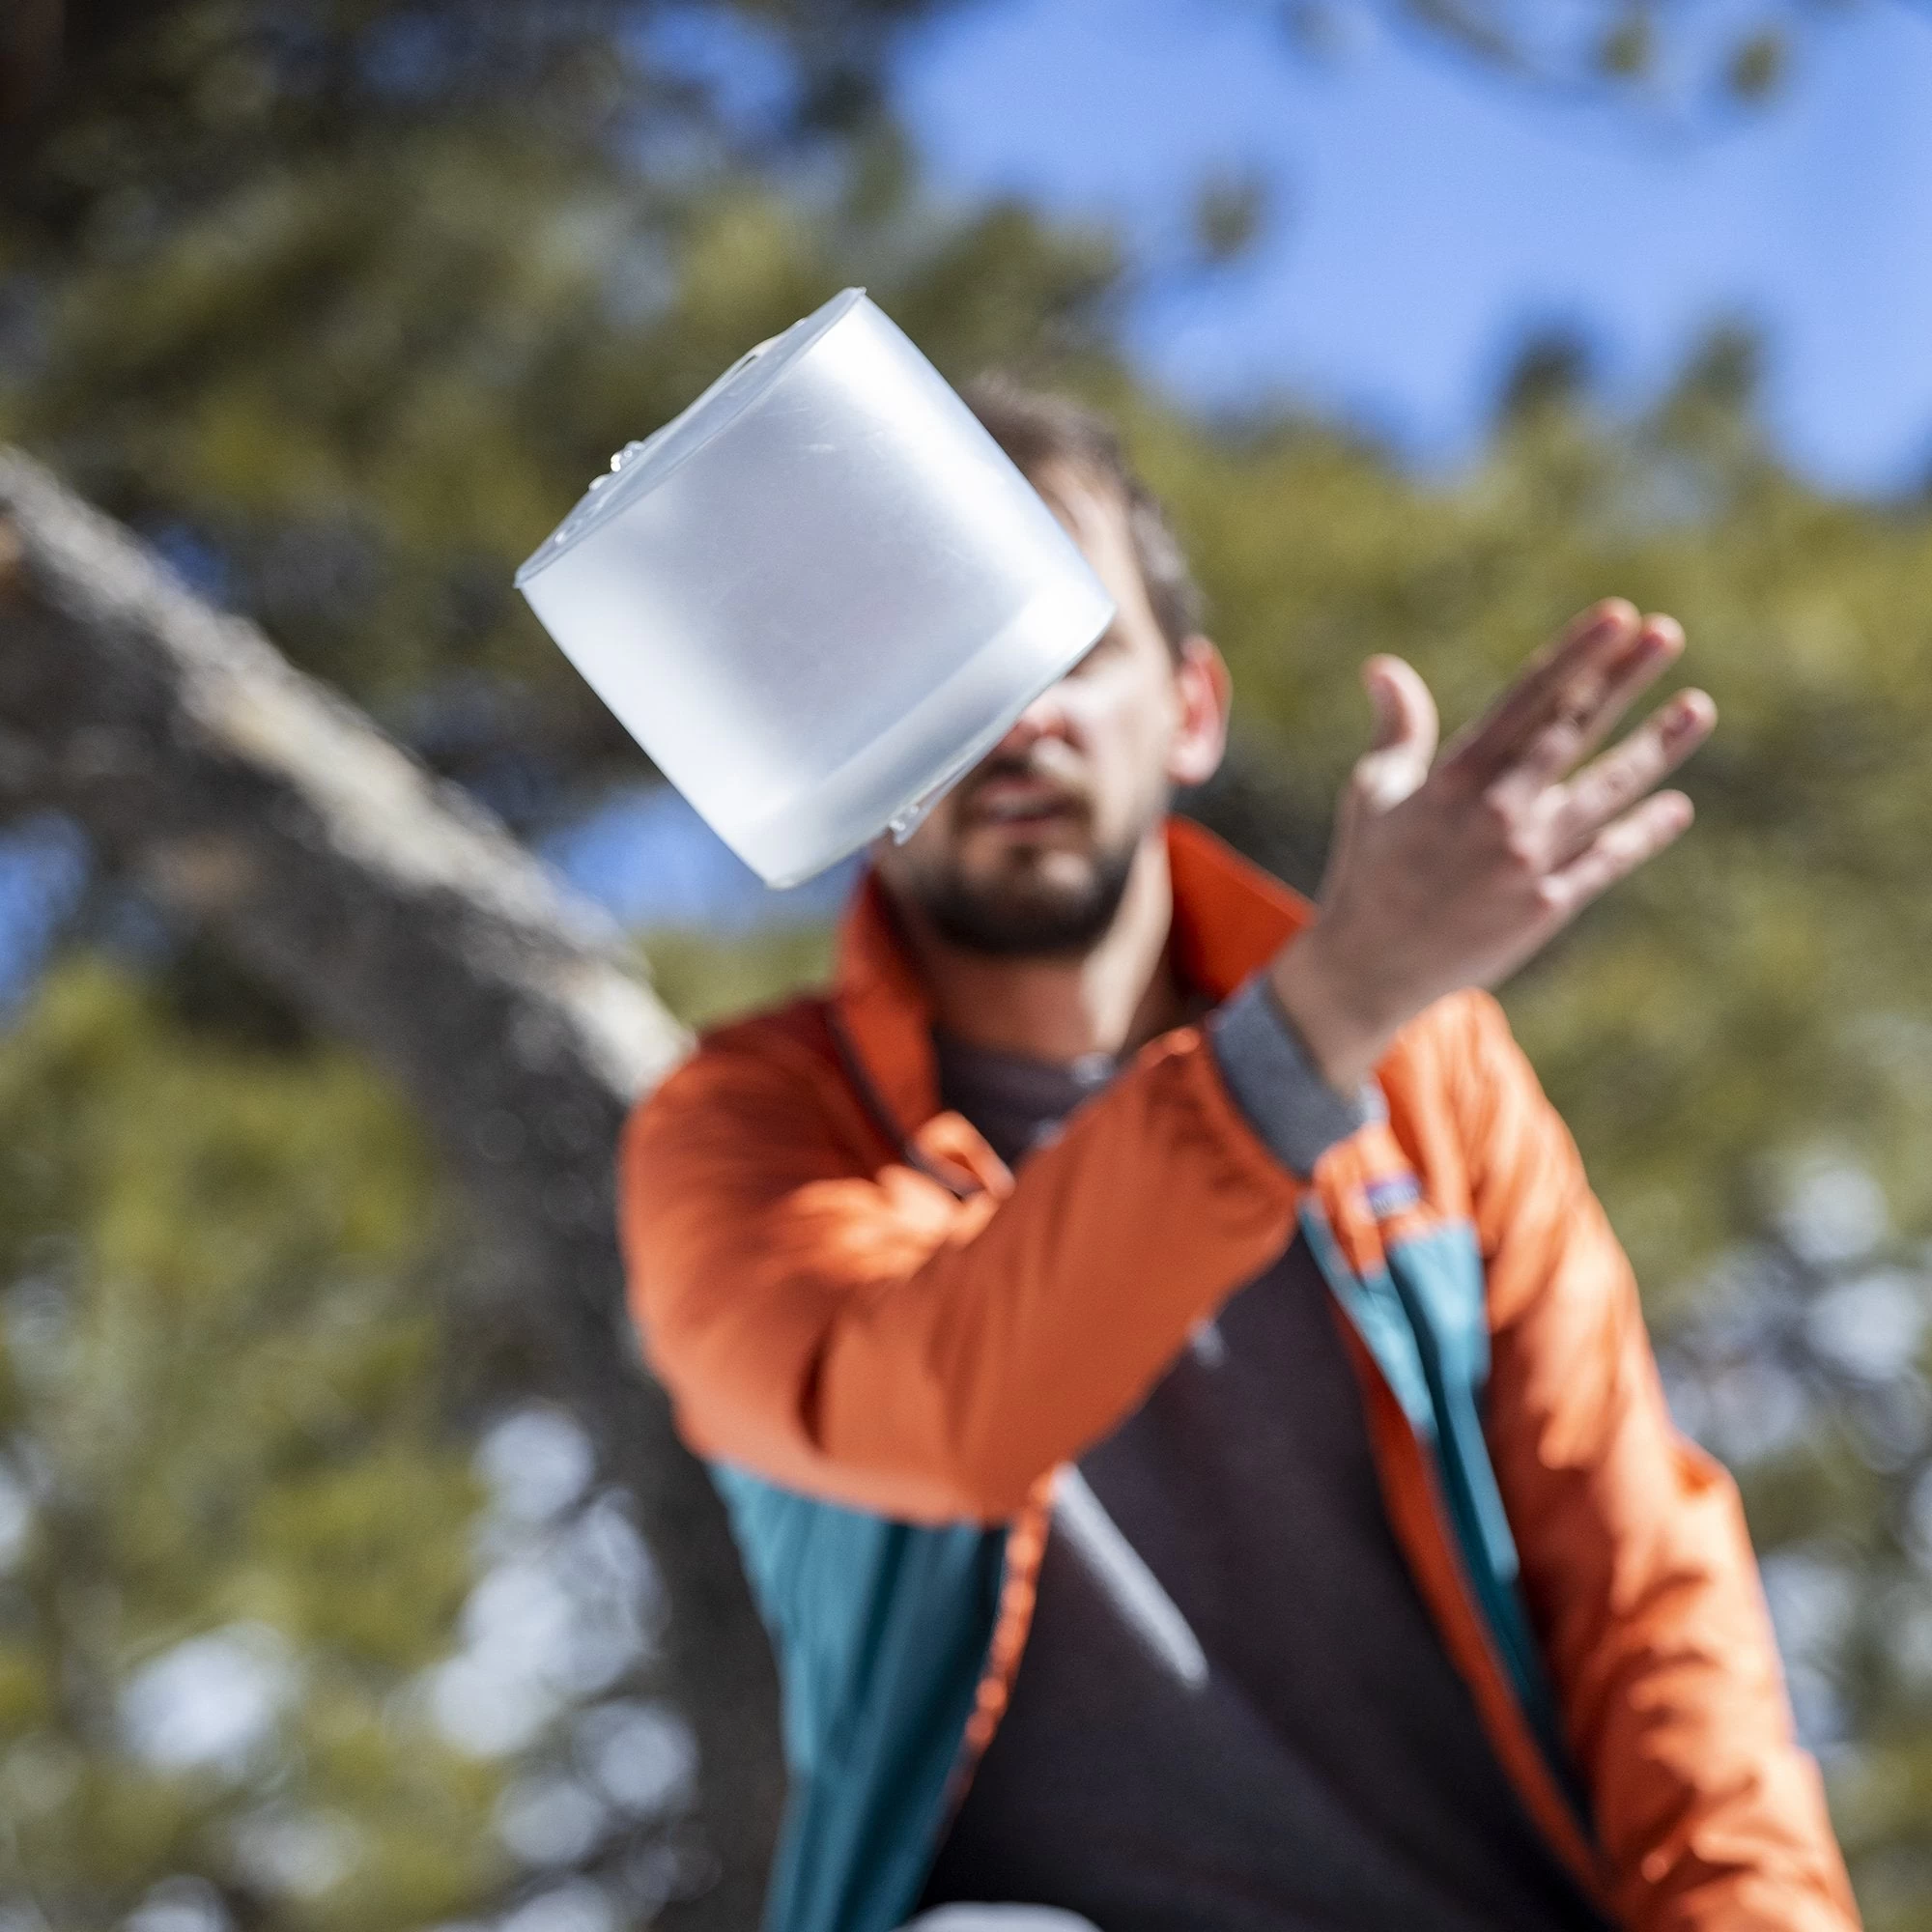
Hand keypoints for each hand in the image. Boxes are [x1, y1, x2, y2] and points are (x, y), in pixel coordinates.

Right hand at [1269, 598, 1714, 1091]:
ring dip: (1654, 749)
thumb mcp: (1373, 794)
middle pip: (1571, 733)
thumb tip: (1383, 668)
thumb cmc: (1369, 872)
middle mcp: (1495, 813)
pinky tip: (1676, 806)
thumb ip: (1397, 730)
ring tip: (1697, 708)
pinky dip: (1642, 833)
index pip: (1526, 702)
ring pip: (1603, 793)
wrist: (1370, 968)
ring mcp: (1525, 861)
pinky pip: (1605, 861)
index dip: (1574, 657)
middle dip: (1622, 680)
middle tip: (1667, 632)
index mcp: (1454, 779)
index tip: (1616, 617)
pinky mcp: (1545, 908)